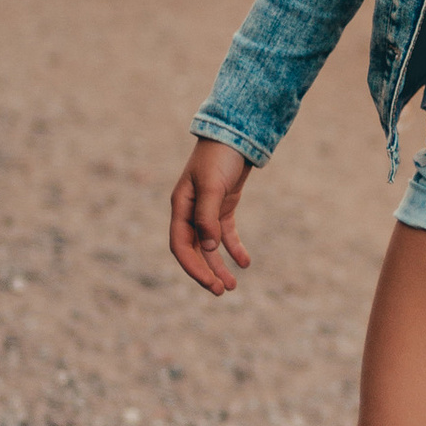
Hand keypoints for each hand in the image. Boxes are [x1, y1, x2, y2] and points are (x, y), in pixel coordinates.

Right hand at [170, 139, 252, 296]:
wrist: (235, 134)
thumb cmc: (219, 157)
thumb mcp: (212, 186)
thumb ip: (208, 217)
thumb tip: (207, 248)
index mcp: (180, 207)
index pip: (181, 245)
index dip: (193, 267)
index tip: (210, 283)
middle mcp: (190, 211)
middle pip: (194, 250)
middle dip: (206, 272)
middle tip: (222, 291)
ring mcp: (206, 210)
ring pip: (209, 246)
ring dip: (219, 266)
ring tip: (232, 286)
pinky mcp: (223, 207)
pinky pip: (226, 234)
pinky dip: (234, 248)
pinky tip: (245, 262)